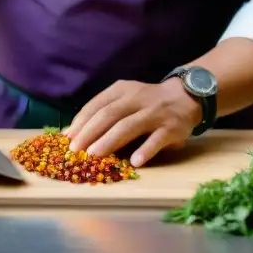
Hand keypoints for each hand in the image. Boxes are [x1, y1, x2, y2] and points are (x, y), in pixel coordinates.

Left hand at [63, 79, 203, 167]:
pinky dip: (145, 150)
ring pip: (129, 126)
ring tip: (94, 156)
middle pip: (109, 115)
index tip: (67, 138)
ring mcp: (155, 112)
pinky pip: (156, 139)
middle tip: (76, 151)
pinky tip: (135, 162)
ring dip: (110, 141)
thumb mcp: (125, 99)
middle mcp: (137, 98)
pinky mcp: (172, 127)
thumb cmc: (147, 103)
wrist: (185, 96)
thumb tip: (74, 134)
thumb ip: (104, 113)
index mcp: (121, 90)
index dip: (81, 121)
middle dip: (90, 133)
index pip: (97, 105)